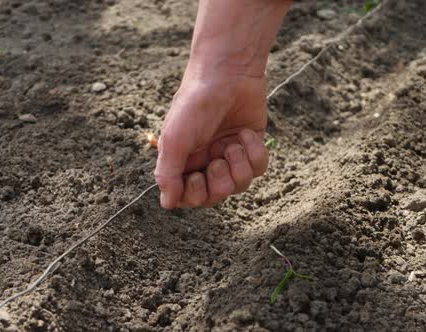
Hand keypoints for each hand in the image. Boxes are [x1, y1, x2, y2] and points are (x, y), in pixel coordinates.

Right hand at [154, 70, 268, 208]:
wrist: (228, 72)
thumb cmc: (195, 103)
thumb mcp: (174, 139)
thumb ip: (168, 173)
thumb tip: (166, 204)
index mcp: (183, 161)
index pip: (188, 197)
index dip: (195, 196)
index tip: (197, 178)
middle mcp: (206, 160)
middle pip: (215, 197)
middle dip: (219, 184)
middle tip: (218, 162)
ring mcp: (229, 155)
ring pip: (239, 185)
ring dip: (239, 168)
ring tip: (234, 145)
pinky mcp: (252, 146)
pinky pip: (259, 168)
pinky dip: (255, 154)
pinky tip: (246, 134)